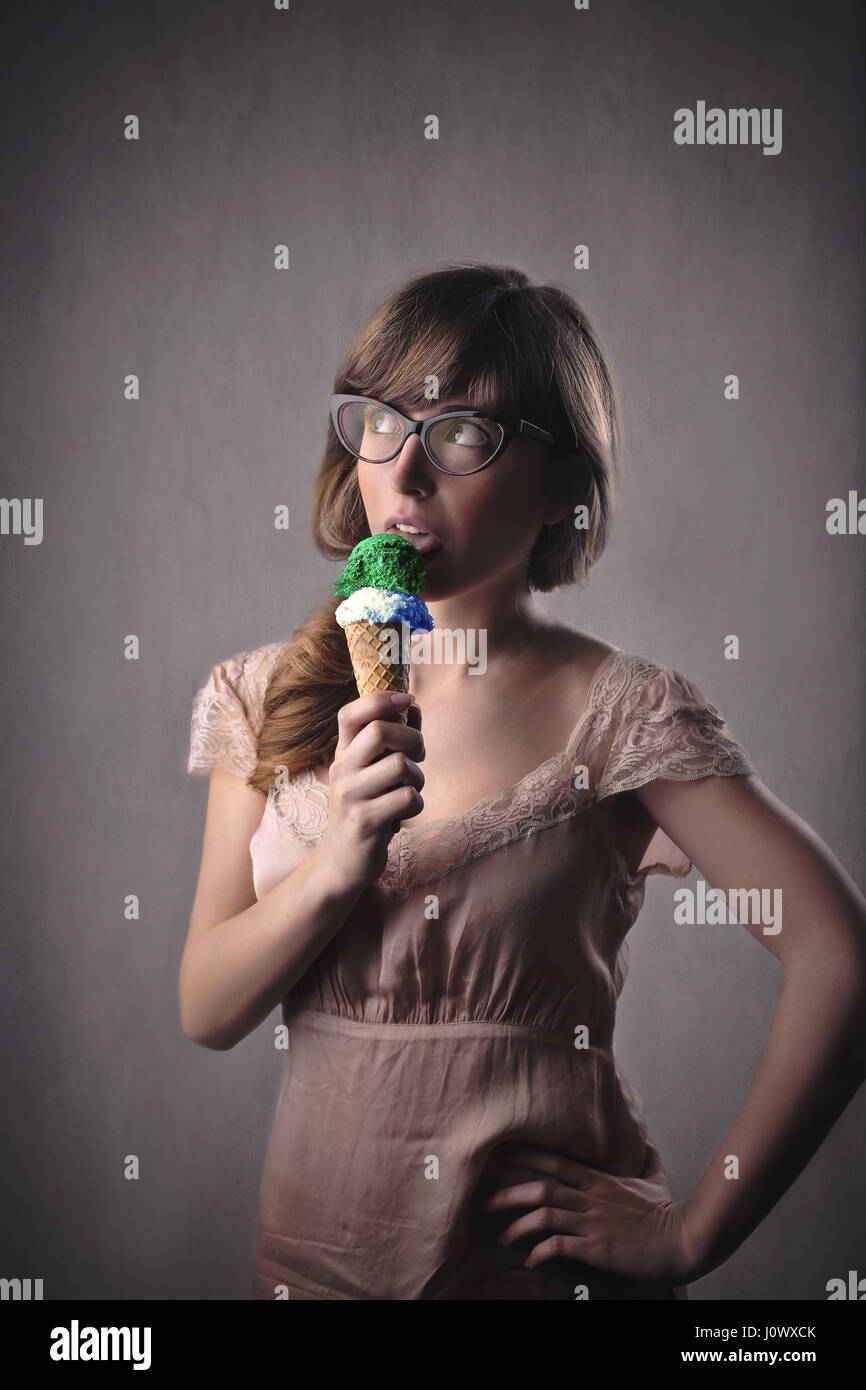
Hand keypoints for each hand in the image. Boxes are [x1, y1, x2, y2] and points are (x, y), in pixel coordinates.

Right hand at [317, 690, 424, 890]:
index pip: (351, 714)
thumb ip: (394, 739)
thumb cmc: (366, 809)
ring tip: (408, 791)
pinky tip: (403, 815)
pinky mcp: (364, 822)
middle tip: (417, 757)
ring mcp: (350, 796)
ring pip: (401, 766)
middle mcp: (341, 770)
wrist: (341, 863)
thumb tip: (413, 705)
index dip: (381, 699)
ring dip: (418, 779)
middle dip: (413, 740)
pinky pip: (408, 798)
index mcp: (342, 754)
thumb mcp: (373, 772)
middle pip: (380, 731)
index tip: (408, 699)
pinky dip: (416, 804)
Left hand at [478, 1141, 693, 1285]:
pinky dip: (540, 1252)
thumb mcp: (655, 1179)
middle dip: (506, 1193)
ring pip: (544, 1215)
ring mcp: (593, 1222)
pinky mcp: (597, 1248)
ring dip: (517, 1226)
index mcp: (599, 1179)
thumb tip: (645, 1142)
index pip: (554, 1162)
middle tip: (481, 1201)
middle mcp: (590, 1197)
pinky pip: (559, 1246)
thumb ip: (646, 1160)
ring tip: (501, 1237)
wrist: (684, 1241)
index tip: (497, 1154)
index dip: (524, 1156)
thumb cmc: (668, 1213)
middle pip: (539, 1187)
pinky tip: (530, 1261)